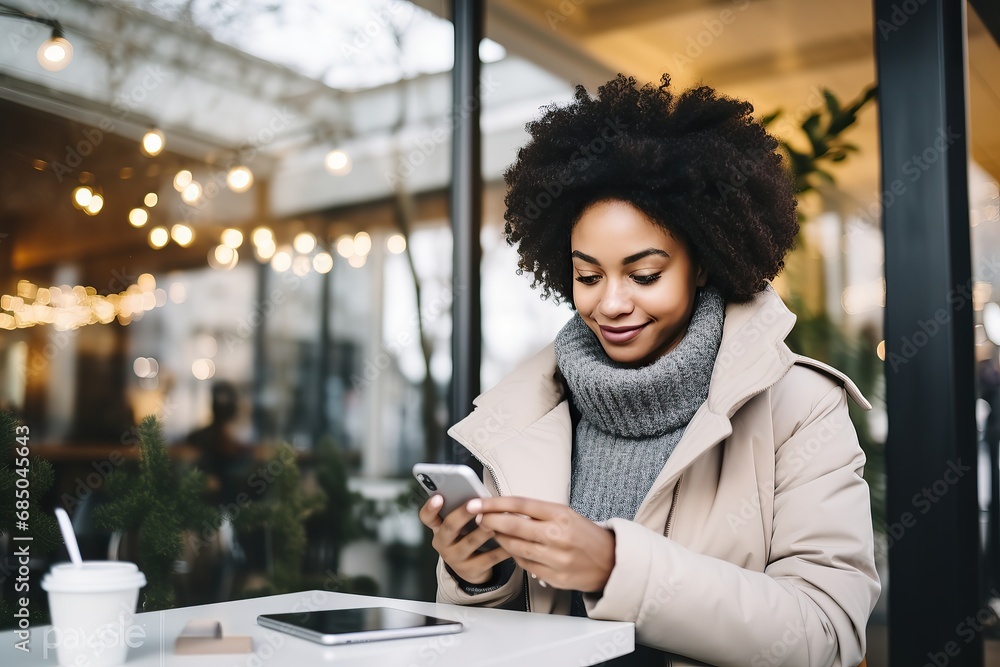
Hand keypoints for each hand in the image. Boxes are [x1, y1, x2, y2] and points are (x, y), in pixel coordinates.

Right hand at [418, 495, 512, 584]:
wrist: (472, 569)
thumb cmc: (467, 537)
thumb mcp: (460, 527)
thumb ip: (465, 512)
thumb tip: (482, 497)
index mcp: (438, 528)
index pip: (427, 517)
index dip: (431, 508)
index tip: (438, 497)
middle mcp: (443, 543)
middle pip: (450, 527)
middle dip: (463, 514)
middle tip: (476, 504)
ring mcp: (455, 559)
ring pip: (470, 542)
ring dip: (484, 530)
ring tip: (496, 521)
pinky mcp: (471, 570)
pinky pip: (488, 557)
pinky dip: (502, 548)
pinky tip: (512, 540)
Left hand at [468, 497, 614, 592]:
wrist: (611, 562)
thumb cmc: (586, 535)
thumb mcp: (567, 514)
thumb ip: (538, 513)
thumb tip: (506, 509)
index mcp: (561, 514)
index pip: (520, 505)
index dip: (495, 503)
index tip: (477, 503)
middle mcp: (557, 535)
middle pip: (513, 526)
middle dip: (490, 521)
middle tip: (477, 517)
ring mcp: (555, 558)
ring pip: (514, 548)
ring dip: (499, 539)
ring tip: (491, 531)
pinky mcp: (553, 576)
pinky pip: (524, 565)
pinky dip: (514, 555)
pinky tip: (510, 548)